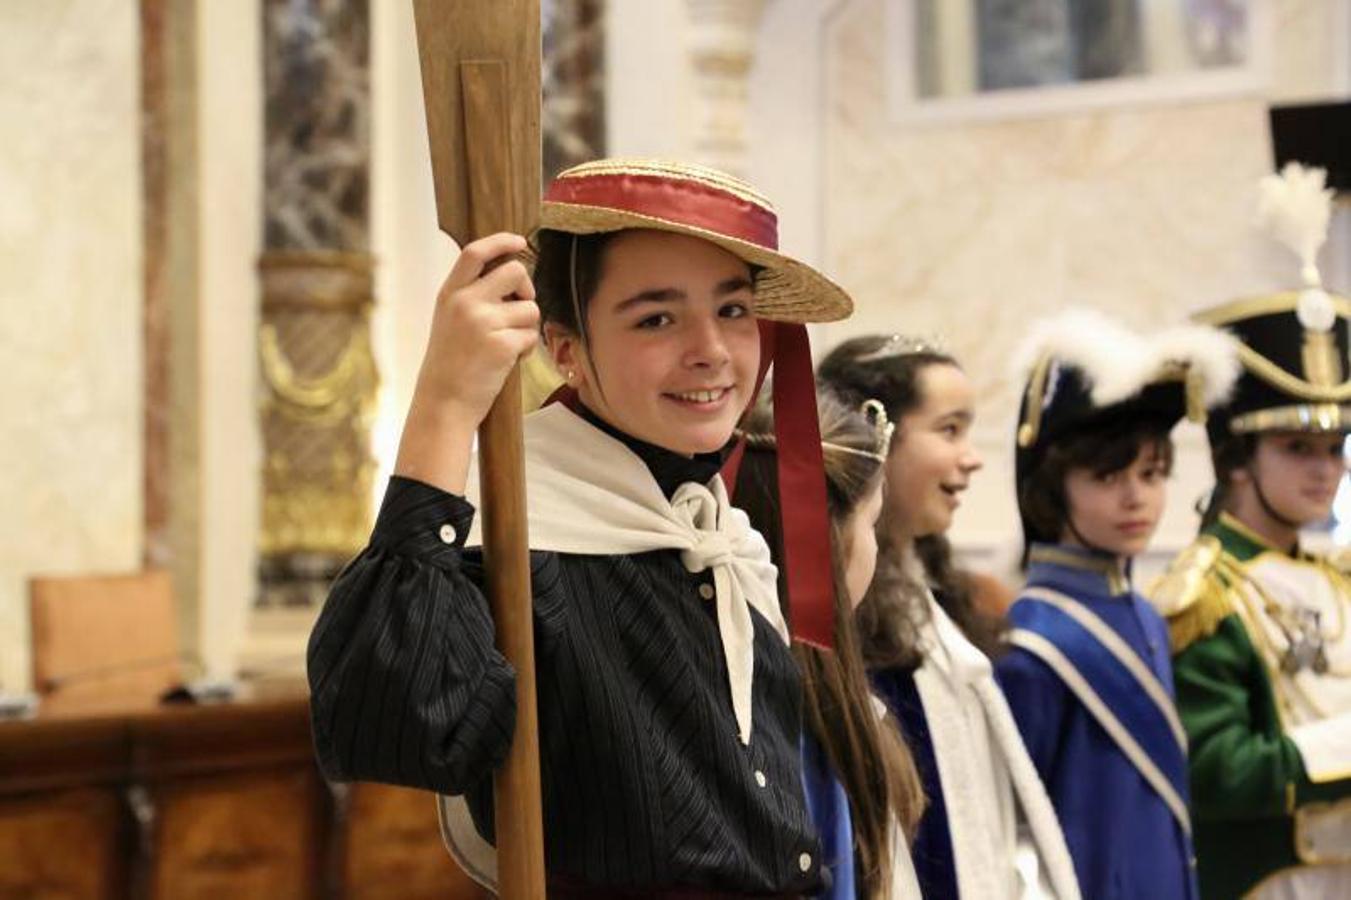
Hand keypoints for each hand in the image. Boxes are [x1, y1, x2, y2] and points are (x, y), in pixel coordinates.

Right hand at [414, 232, 539, 426]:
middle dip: (527, 289)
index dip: (501, 241)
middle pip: (515, 271)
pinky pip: (531, 336)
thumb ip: (471, 296)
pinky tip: (509, 361)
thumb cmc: (450, 365)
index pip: (475, 252)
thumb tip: (513, 275)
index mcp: (449, 294)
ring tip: (508, 344)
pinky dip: (526, 349)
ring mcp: (483, 323)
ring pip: (530, 308)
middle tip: (521, 308)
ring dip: (527, 326)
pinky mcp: (501, 345)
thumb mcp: (448, 320)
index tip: (520, 242)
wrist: (443, 403)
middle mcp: (465, 302)